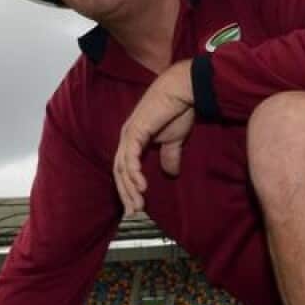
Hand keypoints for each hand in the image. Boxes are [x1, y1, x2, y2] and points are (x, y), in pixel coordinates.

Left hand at [113, 60, 195, 215]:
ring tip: (137, 207)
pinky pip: (130, 158)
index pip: (125, 170)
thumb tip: (171, 173)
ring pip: (122, 168)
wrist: (185, 90)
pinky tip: (140, 188)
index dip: (129, 189)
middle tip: (134, 214)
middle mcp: (127, 138)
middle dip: (126, 195)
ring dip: (129, 189)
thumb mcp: (175, 140)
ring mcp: (129, 134)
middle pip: (120, 172)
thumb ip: (170, 156)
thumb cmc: (179, 110)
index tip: (137, 208)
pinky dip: (133, 174)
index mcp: (134, 140)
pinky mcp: (135, 131)